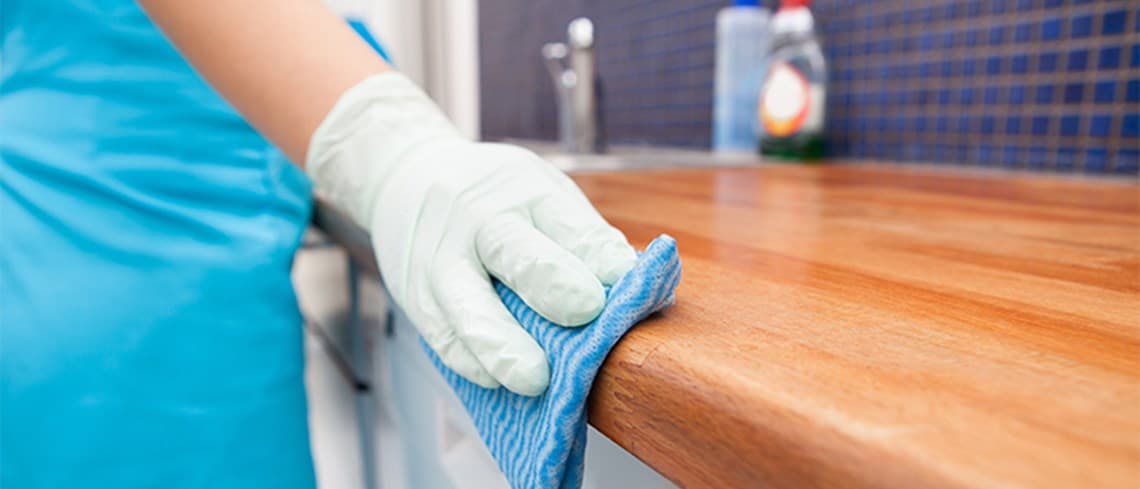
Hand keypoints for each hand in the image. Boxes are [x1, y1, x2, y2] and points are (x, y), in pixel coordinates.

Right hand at [306, 73, 636, 394]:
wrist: (404, 176)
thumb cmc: (495, 196)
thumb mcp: (540, 190)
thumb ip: (582, 237)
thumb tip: (637, 287)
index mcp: (526, 193)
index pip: (568, 224)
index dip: (598, 253)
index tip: (625, 278)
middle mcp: (481, 222)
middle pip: (516, 253)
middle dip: (553, 284)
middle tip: (586, 311)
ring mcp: (443, 262)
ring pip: (468, 307)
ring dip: (503, 345)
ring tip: (534, 379)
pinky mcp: (416, 298)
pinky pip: (442, 336)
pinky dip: (471, 361)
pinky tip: (495, 380)